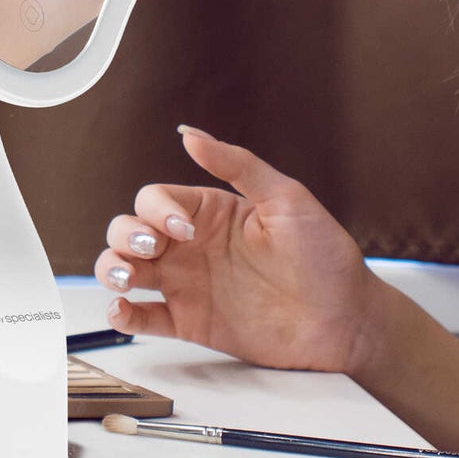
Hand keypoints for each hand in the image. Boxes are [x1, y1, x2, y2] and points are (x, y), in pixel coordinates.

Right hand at [93, 126, 379, 374]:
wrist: (345, 319)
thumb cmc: (325, 256)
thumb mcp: (287, 197)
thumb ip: (237, 164)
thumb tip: (190, 134)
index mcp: (211, 212)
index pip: (155, 199)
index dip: (158, 210)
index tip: (186, 229)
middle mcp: (193, 246)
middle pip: (129, 231)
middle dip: (127, 235)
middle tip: (154, 249)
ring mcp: (189, 285)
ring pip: (127, 270)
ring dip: (112, 269)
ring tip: (125, 278)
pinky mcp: (192, 323)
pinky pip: (145, 319)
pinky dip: (123, 315)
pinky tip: (123, 310)